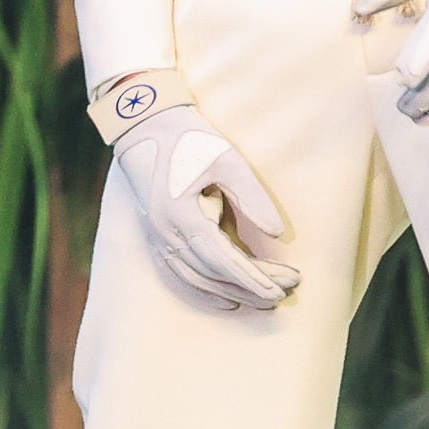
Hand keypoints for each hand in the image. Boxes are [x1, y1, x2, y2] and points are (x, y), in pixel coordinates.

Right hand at [108, 100, 297, 310]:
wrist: (146, 127)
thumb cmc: (191, 140)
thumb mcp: (227, 159)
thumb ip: (252, 196)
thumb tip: (276, 233)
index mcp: (180, 214)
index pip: (222, 258)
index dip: (252, 278)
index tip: (281, 289)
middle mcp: (165, 233)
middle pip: (212, 274)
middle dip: (249, 288)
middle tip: (282, 296)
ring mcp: (157, 238)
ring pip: (196, 279)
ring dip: (231, 293)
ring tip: (263, 300)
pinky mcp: (157, 237)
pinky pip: (180, 275)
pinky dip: (204, 291)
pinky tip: (226, 300)